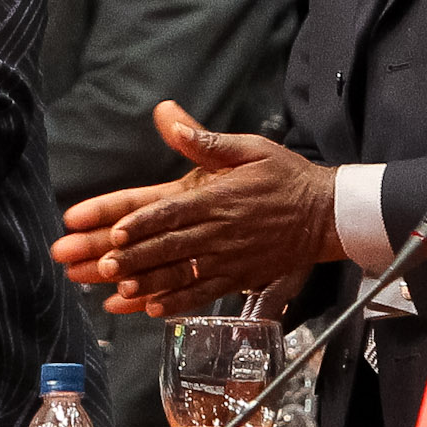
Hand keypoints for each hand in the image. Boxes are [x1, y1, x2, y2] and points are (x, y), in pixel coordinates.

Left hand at [51, 102, 340, 311]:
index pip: (172, 212)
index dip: (142, 224)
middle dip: (132, 257)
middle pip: (168, 246)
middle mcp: (218, 231)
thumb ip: (206, 140)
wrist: (326, 214)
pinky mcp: (238, 277)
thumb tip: (168, 118)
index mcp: (216, 198)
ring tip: (118, 290)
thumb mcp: (249, 148)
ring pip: (181, 273)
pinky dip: (179, 303)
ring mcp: (228, 258)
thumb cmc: (285, 176)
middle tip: (100, 266)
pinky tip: (153, 309)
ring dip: (148, 282)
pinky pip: (205, 294)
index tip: (116, 233)